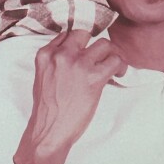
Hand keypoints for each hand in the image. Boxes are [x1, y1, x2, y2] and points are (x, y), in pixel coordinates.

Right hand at [13, 30, 126, 163]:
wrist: (49, 131)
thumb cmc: (48, 109)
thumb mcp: (43, 76)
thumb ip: (56, 61)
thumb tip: (77, 54)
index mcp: (46, 54)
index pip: (68, 33)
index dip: (81, 41)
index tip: (88, 49)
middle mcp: (62, 55)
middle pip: (86, 32)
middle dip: (95, 44)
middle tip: (102, 56)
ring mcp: (78, 64)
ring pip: (105, 44)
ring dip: (112, 54)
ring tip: (114, 66)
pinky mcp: (94, 77)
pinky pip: (115, 60)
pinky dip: (121, 66)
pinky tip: (119, 74)